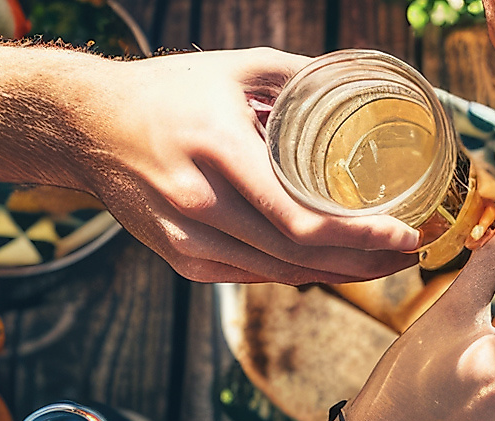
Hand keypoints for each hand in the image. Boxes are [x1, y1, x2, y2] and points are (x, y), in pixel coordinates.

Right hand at [68, 48, 422, 282]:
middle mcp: (199, 203)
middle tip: (408, 254)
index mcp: (218, 151)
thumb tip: (363, 86)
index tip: (404, 235)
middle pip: (297, 256)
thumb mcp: (238, 70)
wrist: (87, 126)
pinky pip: (252, 276)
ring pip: (278, 273)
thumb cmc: (168, 92)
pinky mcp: (181, 258)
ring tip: (381, 264)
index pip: (299, 219)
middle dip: (363, 263)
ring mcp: (187, 239)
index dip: (360, 237)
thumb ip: (301, 78)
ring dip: (336, 275)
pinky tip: (330, 264)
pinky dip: (296, 273)